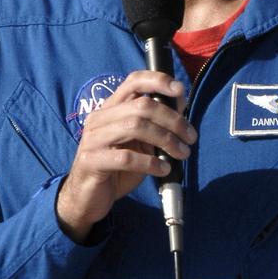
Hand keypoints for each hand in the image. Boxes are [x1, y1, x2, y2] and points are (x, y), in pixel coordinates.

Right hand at [56, 70, 195, 242]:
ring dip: (166, 140)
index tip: (180, 90)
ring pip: (134, 126)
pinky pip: (126, 158)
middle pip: (141, 106)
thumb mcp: (139, 144)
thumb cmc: (116, 169)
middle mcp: (99, 119)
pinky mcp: (90, 161)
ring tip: (182, 154)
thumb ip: (155, 125)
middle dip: (172, 120)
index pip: (133, 82)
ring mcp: (92, 139)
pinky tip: (163, 169)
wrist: (87, 198)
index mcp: (111, 109)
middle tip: (190, 137)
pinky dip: (150, 163)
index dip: (158, 81)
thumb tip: (181, 106)